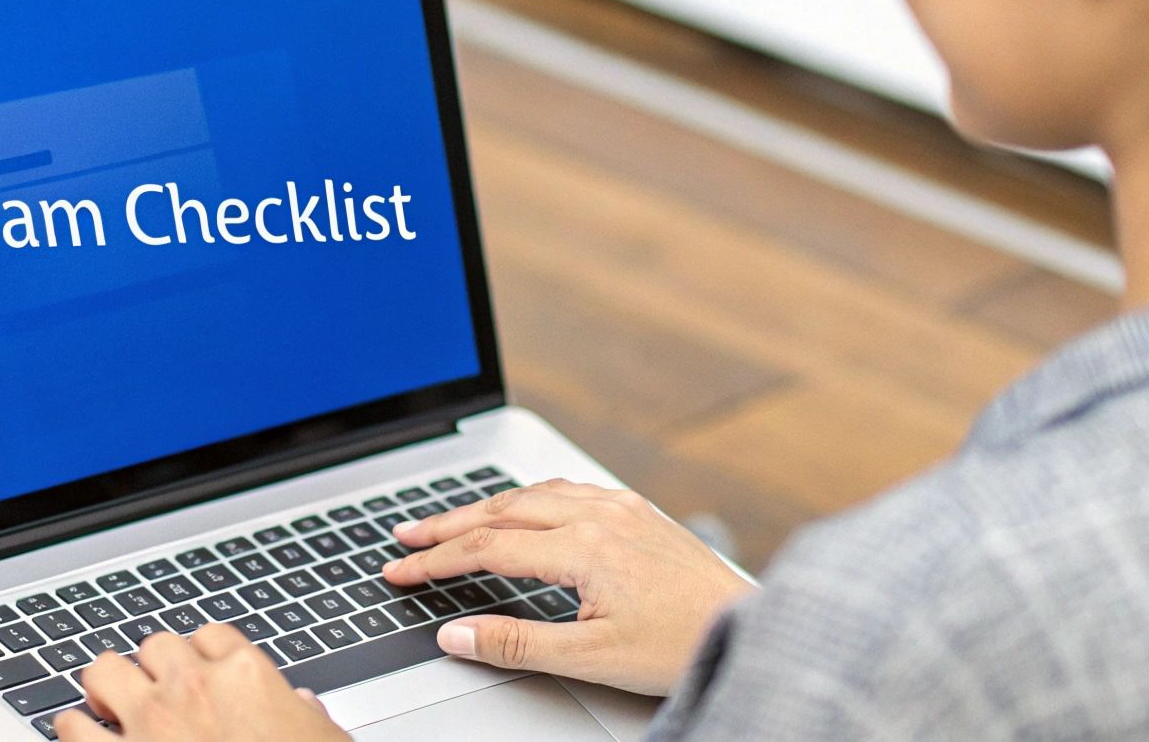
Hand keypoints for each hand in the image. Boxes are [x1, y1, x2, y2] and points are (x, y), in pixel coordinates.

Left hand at [55, 624, 348, 741]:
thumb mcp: (322, 740)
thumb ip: (306, 716)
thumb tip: (302, 705)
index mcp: (244, 675)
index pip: (210, 636)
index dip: (205, 655)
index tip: (205, 672)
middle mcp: (191, 687)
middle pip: (155, 645)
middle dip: (155, 666)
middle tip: (158, 689)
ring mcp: (148, 721)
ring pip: (104, 670)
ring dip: (107, 685)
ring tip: (112, 702)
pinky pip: (71, 726)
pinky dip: (74, 728)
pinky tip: (84, 735)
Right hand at [382, 478, 752, 694]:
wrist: (749, 629)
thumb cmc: (681, 645)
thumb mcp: (591, 658)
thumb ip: (517, 643)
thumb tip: (456, 633)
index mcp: (583, 548)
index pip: (487, 549)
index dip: (435, 562)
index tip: (399, 572)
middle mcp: (600, 516)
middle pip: (502, 511)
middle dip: (447, 523)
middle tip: (404, 536)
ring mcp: (621, 508)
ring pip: (534, 494)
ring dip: (485, 505)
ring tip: (450, 521)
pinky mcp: (639, 511)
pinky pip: (569, 490)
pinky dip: (529, 497)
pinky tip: (522, 506)